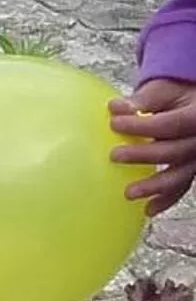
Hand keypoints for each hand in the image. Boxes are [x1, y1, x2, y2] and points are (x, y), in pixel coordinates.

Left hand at [112, 78, 195, 213]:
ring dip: (155, 186)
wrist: (191, 101)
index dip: (143, 126)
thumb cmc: (173, 94)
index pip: (171, 124)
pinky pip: (181, 185)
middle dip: (144, 155)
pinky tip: (148, 210)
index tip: (114, 123)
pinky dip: (166, 199)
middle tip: (114, 156)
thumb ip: (141, 100)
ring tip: (129, 194)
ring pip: (180, 174)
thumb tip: (116, 107)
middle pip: (175, 151)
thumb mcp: (161, 91)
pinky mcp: (191, 168)